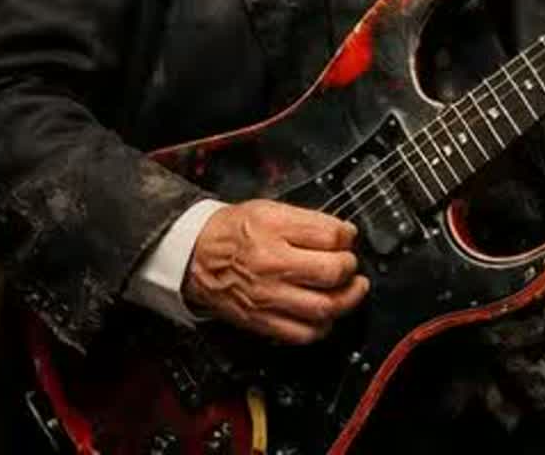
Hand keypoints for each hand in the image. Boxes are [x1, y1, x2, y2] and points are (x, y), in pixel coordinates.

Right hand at [184, 200, 368, 343]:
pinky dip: (322, 326)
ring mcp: (267, 297)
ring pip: (323, 308)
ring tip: (350, 290)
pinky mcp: (261, 321)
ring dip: (346, 300)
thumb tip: (342, 234)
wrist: (194, 257)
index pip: (330, 235)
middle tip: (351, 264)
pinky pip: (301, 334)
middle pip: (331, 272)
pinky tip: (325, 314)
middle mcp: (272, 264)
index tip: (348, 237)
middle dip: (350, 268)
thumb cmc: (232, 232)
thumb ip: (308, 221)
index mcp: (275, 230)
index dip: (347, 235)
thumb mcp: (269, 209)